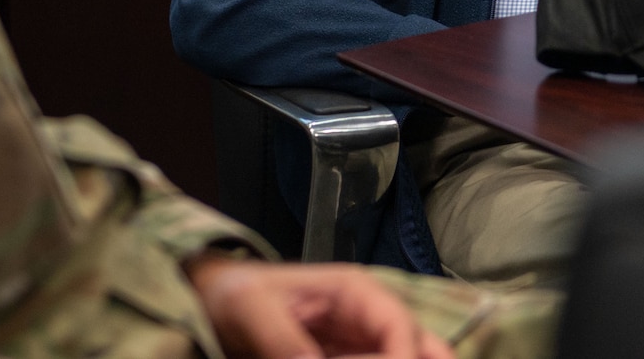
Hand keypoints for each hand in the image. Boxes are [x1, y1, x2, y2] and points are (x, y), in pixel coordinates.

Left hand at [185, 256, 454, 358]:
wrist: (219, 301)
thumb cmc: (235, 293)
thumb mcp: (250, 309)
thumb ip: (281, 337)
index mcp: (355, 292)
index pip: (399, 326)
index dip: (401, 358)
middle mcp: (370, 318)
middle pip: (424, 348)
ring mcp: (365, 346)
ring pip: (409, 358)